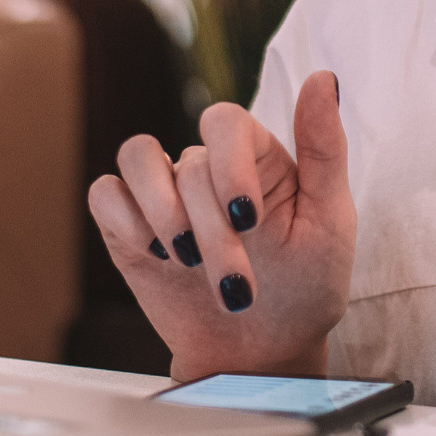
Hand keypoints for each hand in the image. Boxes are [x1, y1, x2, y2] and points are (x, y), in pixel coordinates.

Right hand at [87, 72, 355, 381]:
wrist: (263, 357)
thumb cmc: (306, 288)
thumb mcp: (330, 223)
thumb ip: (325, 148)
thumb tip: (323, 78)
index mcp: (255, 156)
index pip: (224, 120)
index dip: (228, 163)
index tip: (248, 218)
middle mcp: (206, 168)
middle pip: (188, 164)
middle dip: (212, 233)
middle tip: (237, 287)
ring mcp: (164, 196)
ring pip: (136, 157)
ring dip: (162, 214)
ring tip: (186, 261)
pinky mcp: (129, 230)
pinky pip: (105, 195)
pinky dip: (126, 221)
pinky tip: (158, 257)